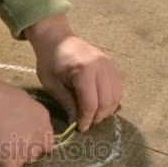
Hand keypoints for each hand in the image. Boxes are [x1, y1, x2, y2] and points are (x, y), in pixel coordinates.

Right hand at [0, 72, 53, 166]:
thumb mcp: (19, 99)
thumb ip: (27, 115)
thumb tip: (23, 126)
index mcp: (41, 117)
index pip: (48, 141)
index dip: (34, 143)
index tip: (23, 141)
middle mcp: (37, 133)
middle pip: (34, 154)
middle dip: (22, 152)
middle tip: (7, 145)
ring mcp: (24, 147)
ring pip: (22, 164)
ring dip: (10, 160)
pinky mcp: (8, 158)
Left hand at [24, 14, 122, 131]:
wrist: (57, 38)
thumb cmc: (49, 60)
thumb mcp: (51, 84)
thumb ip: (66, 102)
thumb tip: (76, 121)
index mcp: (84, 70)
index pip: (91, 103)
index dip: (86, 119)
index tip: (80, 128)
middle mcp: (101, 67)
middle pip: (106, 102)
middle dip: (97, 117)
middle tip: (86, 123)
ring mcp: (109, 65)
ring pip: (116, 97)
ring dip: (106, 111)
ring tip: (92, 115)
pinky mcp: (112, 65)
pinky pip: (117, 89)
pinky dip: (111, 101)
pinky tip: (99, 105)